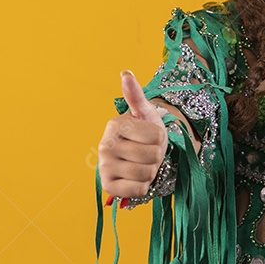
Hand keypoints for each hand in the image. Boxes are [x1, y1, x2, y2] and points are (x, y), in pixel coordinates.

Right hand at [98, 70, 169, 201]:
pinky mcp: (108, 187)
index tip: (149, 137)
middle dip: (156, 156)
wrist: (136, 158)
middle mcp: (105, 145)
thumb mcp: (145, 113)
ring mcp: (104, 167)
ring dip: (151, 171)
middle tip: (146, 152)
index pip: (157, 136)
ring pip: (147, 173)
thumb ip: (136, 95)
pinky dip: (143, 186)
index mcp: (114, 125)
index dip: (160, 139)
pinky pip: (139, 190)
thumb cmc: (144, 134)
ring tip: (142, 164)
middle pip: (153, 156)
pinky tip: (135, 178)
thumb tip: (126, 73)